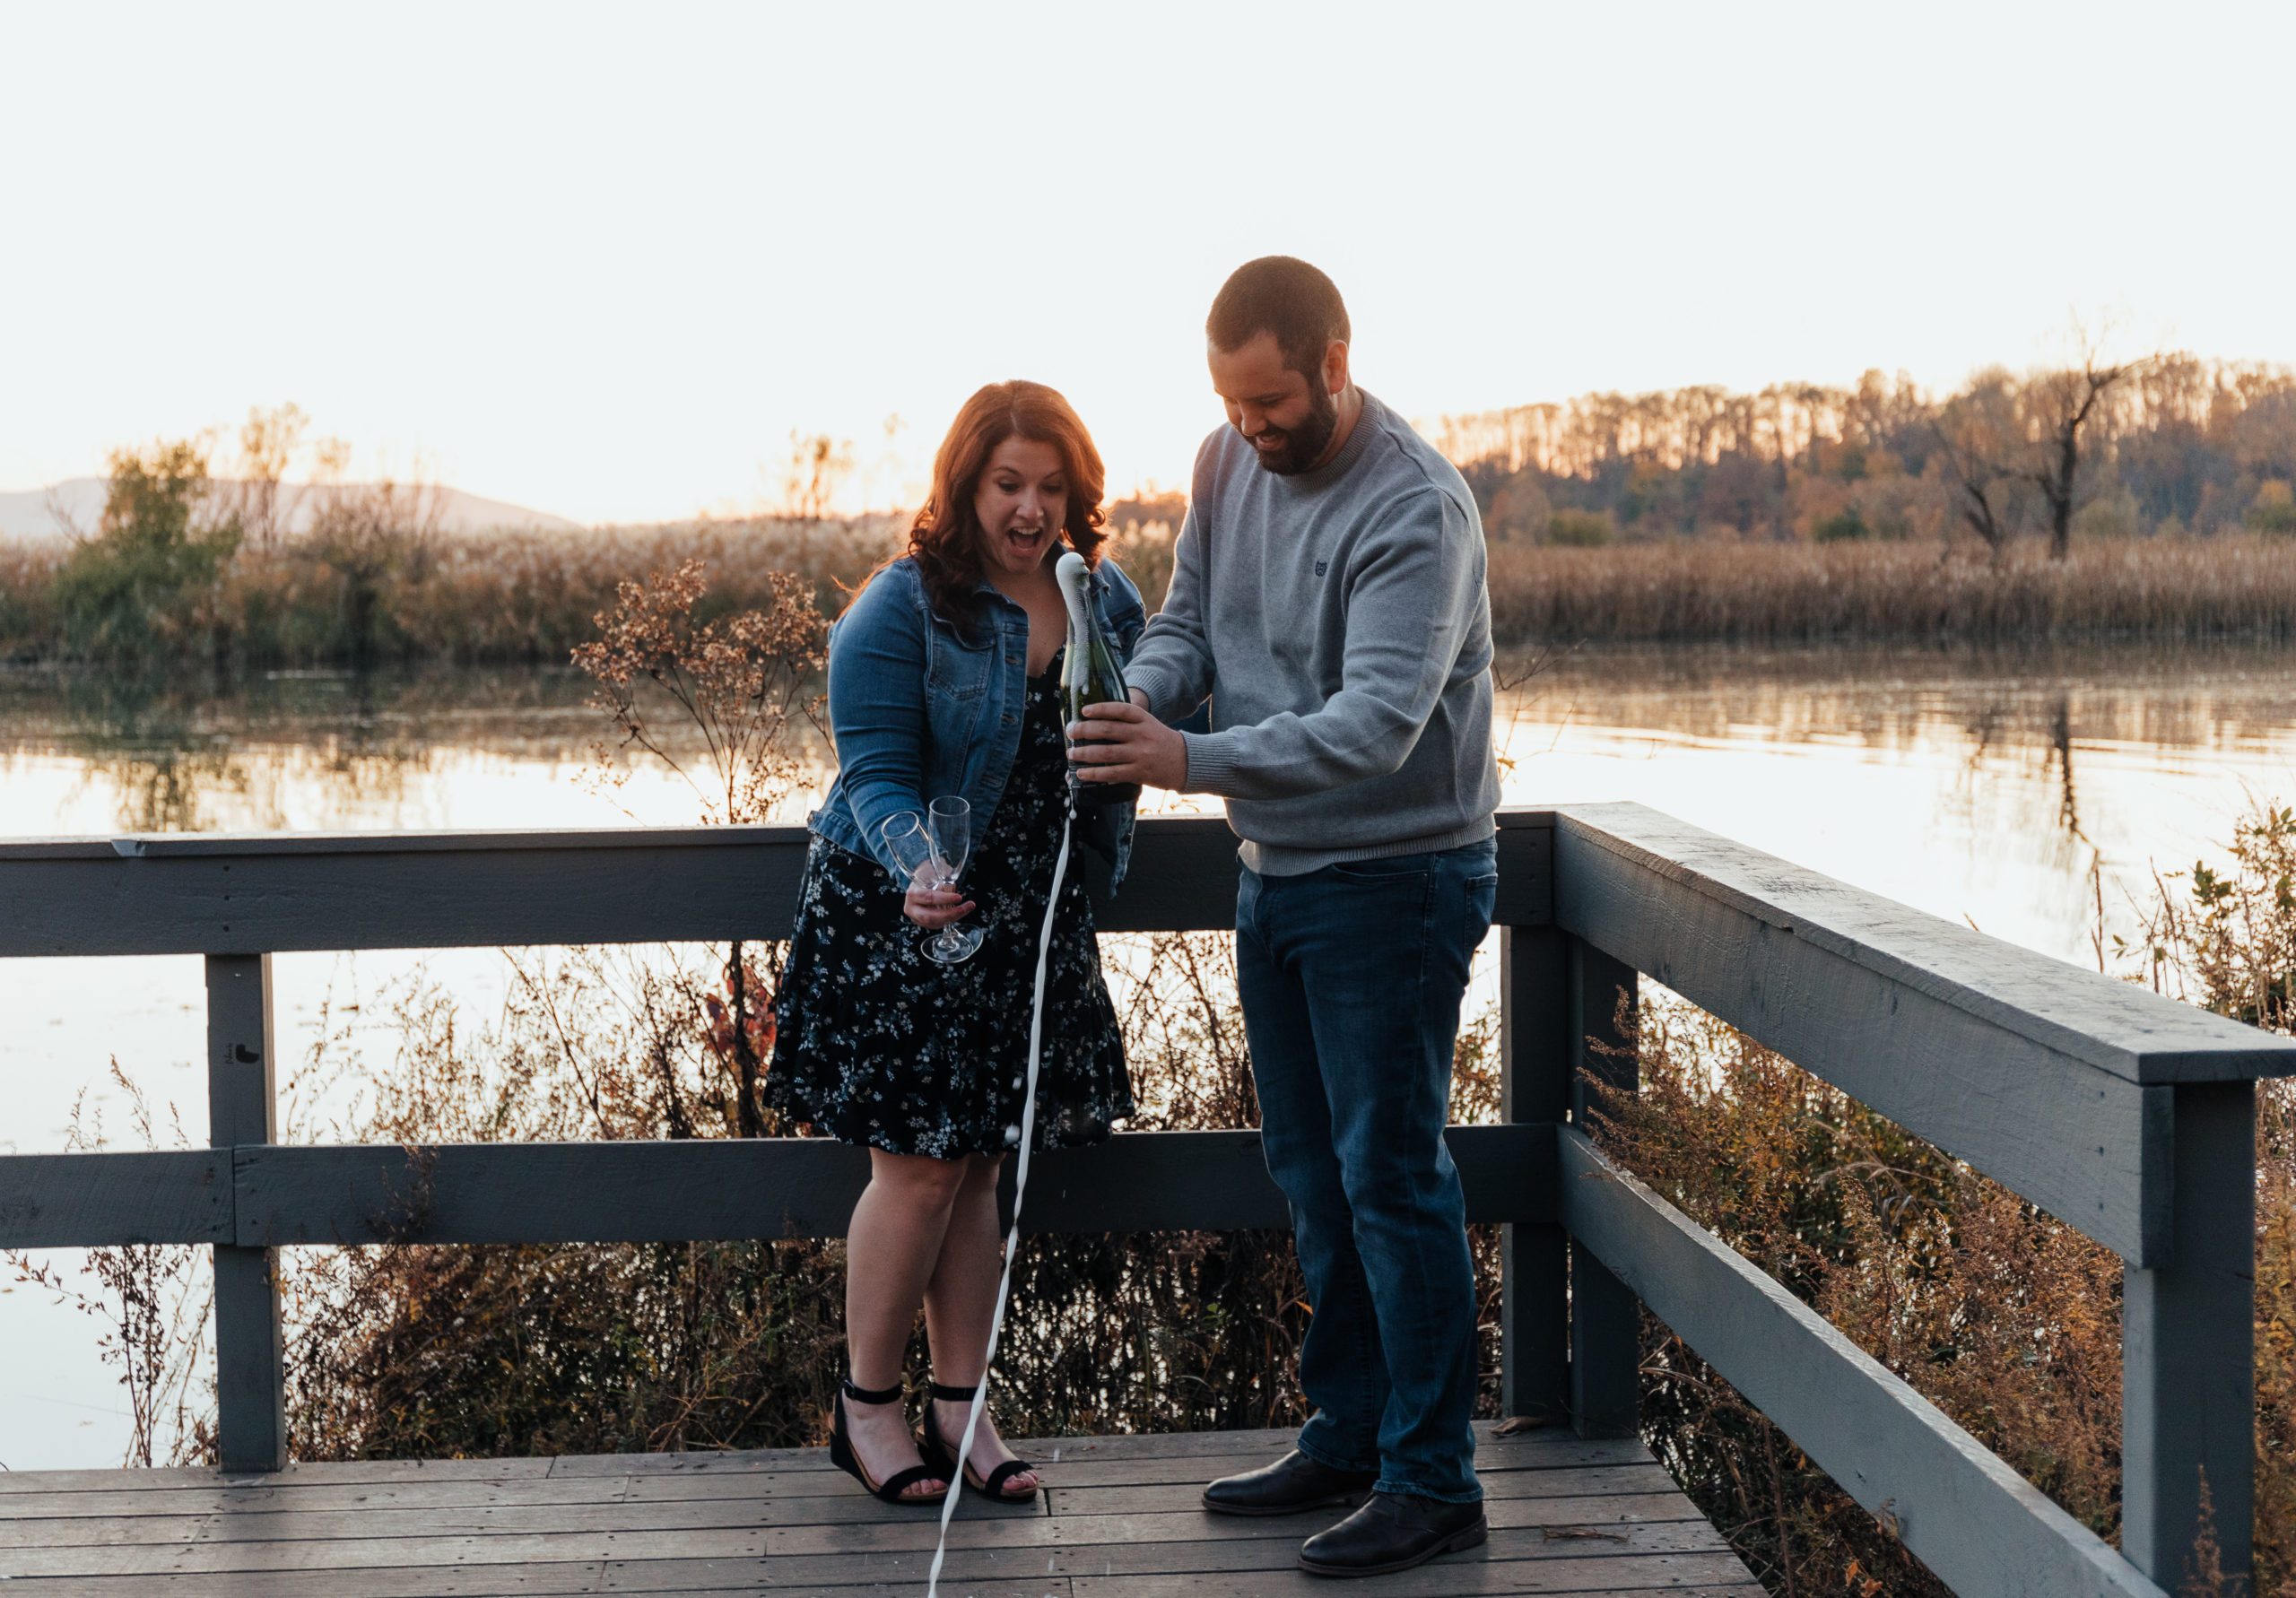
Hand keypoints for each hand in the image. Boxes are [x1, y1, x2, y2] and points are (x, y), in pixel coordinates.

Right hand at [903, 884, 973, 928]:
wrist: (920, 883)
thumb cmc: (928, 877)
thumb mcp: (934, 874)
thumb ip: (943, 881)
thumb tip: (952, 888)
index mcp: (912, 894)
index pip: (928, 898)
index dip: (944, 899)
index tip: (959, 897)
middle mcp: (911, 908)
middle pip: (930, 916)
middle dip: (950, 914)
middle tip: (964, 908)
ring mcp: (916, 918)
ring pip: (935, 923)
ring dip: (954, 917)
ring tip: (967, 908)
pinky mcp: (923, 923)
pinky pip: (938, 925)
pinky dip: (950, 919)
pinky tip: (959, 912)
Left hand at [1068, 699, 1187, 791]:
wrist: (1186, 762)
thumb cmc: (1161, 742)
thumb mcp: (1149, 724)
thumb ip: (1127, 722)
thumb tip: (1094, 723)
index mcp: (1144, 719)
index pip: (1120, 710)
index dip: (1101, 708)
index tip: (1085, 711)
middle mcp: (1142, 735)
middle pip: (1108, 729)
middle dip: (1085, 730)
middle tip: (1071, 732)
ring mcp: (1140, 755)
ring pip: (1106, 753)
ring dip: (1085, 753)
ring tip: (1071, 754)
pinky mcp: (1139, 773)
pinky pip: (1112, 773)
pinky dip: (1094, 774)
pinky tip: (1082, 773)